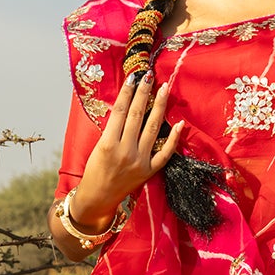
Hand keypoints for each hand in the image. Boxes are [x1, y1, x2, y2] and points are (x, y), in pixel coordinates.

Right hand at [71, 72, 182, 230]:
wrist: (98, 198)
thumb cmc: (94, 170)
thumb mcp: (97, 147)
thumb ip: (112, 129)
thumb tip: (126, 106)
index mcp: (108, 143)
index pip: (120, 112)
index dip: (127, 93)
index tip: (134, 78)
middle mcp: (125, 151)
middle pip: (137, 116)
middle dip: (144, 94)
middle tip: (150, 76)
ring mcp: (139, 161)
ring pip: (153, 128)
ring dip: (159, 107)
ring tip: (164, 89)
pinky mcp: (149, 171)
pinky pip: (165, 153)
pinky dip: (174, 138)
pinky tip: (179, 123)